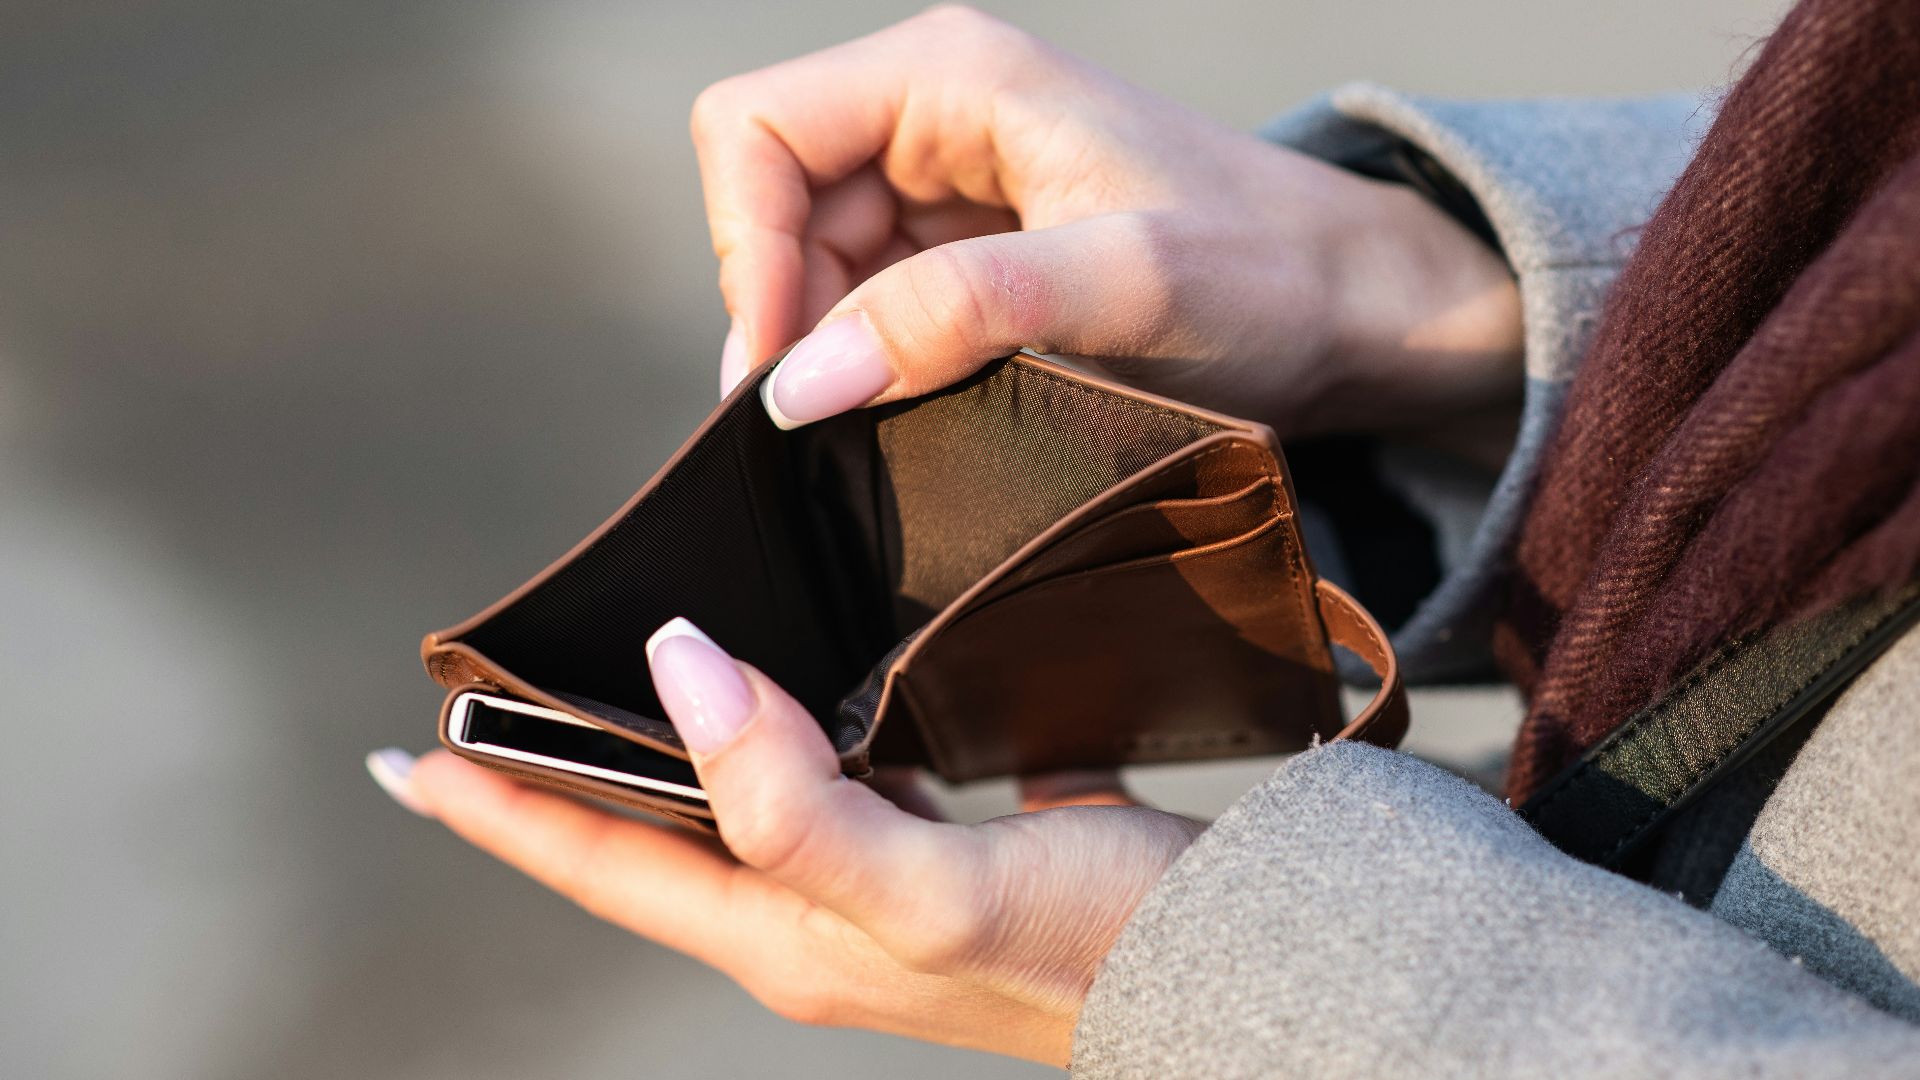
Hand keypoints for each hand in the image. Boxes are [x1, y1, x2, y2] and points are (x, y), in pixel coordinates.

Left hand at [378, 618, 1203, 1065]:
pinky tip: (782, 680)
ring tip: (604, 683)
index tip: (404, 752)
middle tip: (487, 700)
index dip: (496, 811)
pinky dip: (770, 727)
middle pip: (646, 839)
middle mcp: (809, 917)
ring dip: (657, 750)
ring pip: (726, 805)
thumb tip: (676, 670)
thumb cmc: (1087, 945)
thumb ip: (788, 800)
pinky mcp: (936, 847)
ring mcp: (871, 886)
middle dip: (556, 776)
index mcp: (780, 936)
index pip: (598, 867)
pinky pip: (817, 778)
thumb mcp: (925, 889)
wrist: (1234, 970)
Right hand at [697, 5, 1520, 436]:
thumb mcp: (1122, 287)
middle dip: (784, 317)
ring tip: (889, 425)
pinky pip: (869, 308)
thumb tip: (802, 380)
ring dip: (829, 352)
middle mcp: (933, 116)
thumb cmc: (1270, 273)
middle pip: (770, 207)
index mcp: (950, 74)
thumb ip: (958, 316)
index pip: (753, 131)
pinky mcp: (971, 257)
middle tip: (830, 425)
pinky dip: (872, 367)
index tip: (787, 370)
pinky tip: (916, 414)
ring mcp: (948, 187)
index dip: (746, 250)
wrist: (1358, 313)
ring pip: (810, 269)